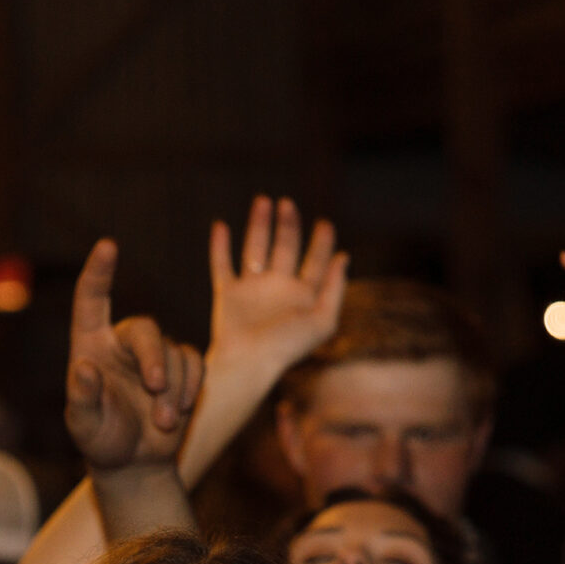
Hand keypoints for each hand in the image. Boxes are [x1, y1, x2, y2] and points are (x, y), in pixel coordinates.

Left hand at [64, 239, 204, 476]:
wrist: (134, 463)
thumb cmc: (101, 440)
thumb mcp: (84, 426)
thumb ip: (82, 399)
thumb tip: (84, 369)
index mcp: (91, 345)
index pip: (91, 300)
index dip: (98, 273)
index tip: (107, 246)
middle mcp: (121, 342)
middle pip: (145, 329)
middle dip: (154, 359)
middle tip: (156, 389)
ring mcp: (154, 353)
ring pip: (174, 353)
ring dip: (173, 390)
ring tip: (164, 424)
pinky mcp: (181, 367)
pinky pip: (194, 363)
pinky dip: (191, 388)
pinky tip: (181, 412)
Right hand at [206, 196, 346, 374]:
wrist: (247, 363)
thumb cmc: (287, 348)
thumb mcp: (323, 321)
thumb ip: (335, 289)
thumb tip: (345, 258)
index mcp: (302, 295)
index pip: (316, 261)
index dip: (322, 242)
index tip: (325, 224)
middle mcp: (278, 288)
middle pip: (285, 248)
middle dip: (288, 225)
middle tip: (288, 204)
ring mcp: (252, 290)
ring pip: (255, 249)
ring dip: (259, 225)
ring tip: (263, 200)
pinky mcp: (227, 294)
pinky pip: (222, 265)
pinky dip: (219, 246)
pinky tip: (220, 225)